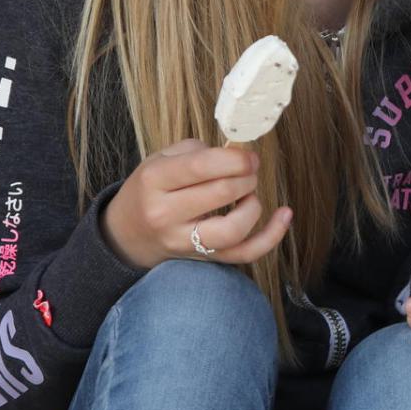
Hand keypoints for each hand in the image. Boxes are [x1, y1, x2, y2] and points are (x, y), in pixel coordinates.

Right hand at [101, 139, 293, 269]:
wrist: (125, 234)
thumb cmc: (151, 188)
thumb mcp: (161, 159)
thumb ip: (198, 151)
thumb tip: (237, 151)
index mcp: (154, 180)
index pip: (201, 167)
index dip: (235, 158)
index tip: (249, 155)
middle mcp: (165, 214)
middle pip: (221, 193)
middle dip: (246, 176)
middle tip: (249, 170)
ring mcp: (183, 242)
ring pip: (232, 230)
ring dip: (253, 205)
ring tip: (249, 193)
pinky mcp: (203, 259)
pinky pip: (244, 254)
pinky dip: (271, 236)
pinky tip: (284, 214)